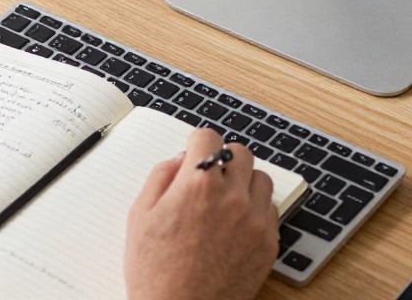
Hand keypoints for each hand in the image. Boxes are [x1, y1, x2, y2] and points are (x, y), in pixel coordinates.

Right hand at [125, 128, 279, 299]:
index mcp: (197, 184)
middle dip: (223, 159)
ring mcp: (254, 220)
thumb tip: (181, 159)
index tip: (195, 152)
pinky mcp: (268, 243)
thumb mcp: (140, 216)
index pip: (208, 137)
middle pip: (240, 152)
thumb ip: (161, 176)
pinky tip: (236, 224)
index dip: (197, 144)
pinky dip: (256, 210)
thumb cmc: (155, 273)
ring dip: (244, 182)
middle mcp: (231, 196)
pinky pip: (271, 209)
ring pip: (261, 178)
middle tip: (210, 178)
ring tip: (225, 202)